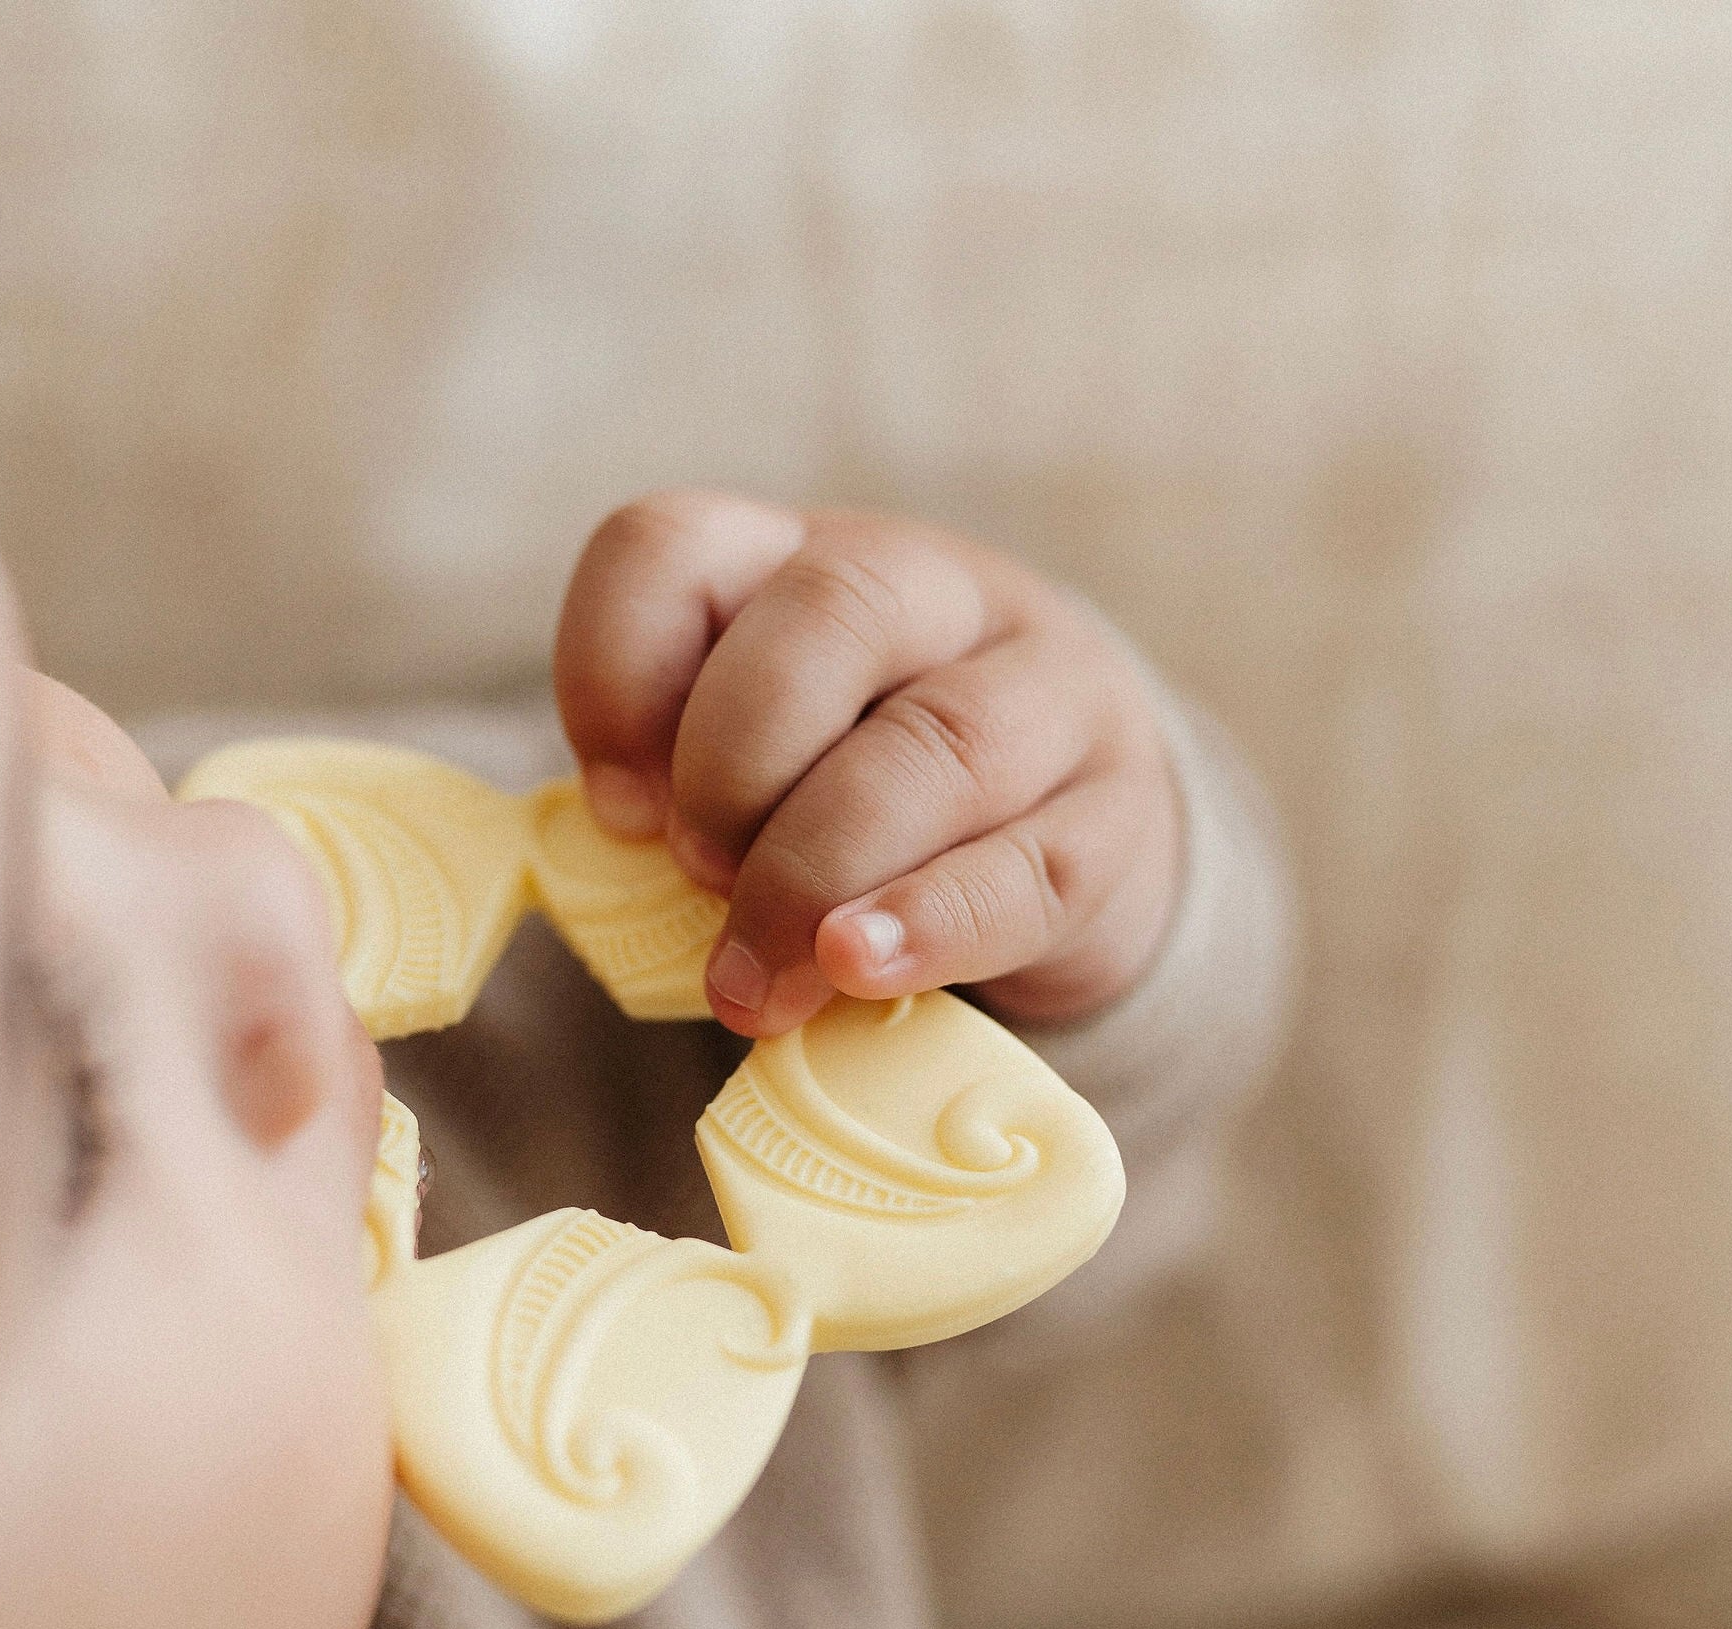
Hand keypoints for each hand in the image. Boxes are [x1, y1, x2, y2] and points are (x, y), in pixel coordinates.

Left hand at [553, 490, 1182, 1036]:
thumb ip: (690, 800)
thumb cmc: (867, 809)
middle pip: (830, 617)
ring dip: (819, 867)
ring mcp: (1048, 689)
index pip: (675, 546)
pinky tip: (861, 968)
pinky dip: (930, 922)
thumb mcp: (763, 776)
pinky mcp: (1116, 815)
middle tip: (699, 878)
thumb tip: (625, 880)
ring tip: (761, 979)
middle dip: (735, 767)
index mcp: (800, 563)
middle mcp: (933, 592)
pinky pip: (1027, 864)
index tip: (615, 810)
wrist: (1076, 839)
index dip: (615, 674)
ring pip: (938, 739)